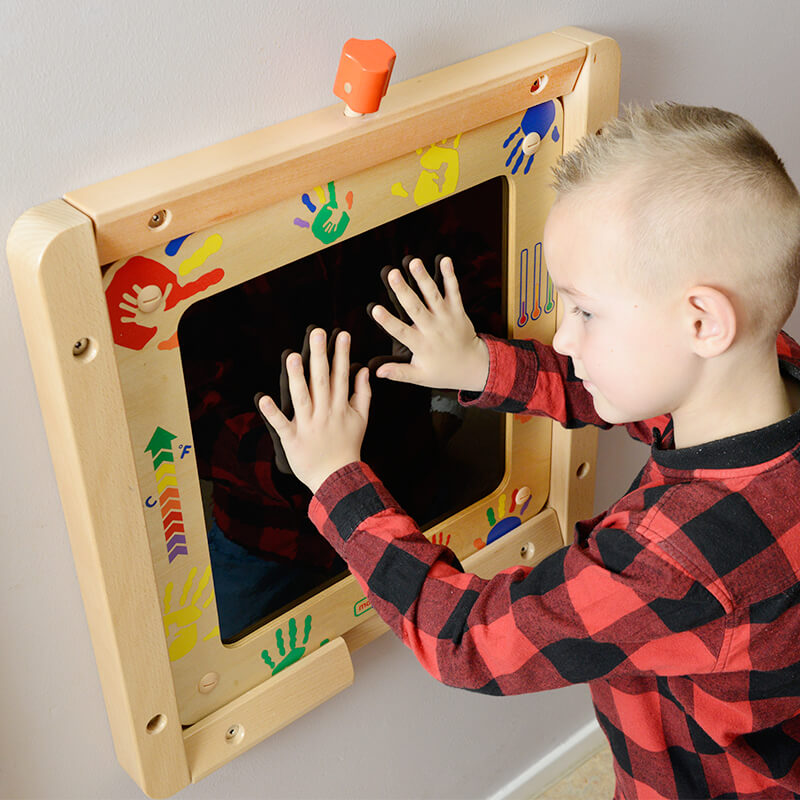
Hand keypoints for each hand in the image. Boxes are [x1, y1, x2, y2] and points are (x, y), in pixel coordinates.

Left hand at [256, 329, 370, 493]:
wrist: (338, 478)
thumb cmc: (348, 446)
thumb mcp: (362, 419)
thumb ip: (363, 393)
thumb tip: (364, 370)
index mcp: (340, 407)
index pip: (341, 376)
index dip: (341, 354)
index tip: (341, 334)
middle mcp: (324, 413)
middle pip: (321, 381)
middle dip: (319, 356)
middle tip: (316, 333)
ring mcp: (308, 425)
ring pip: (302, 397)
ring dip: (297, 377)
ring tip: (292, 356)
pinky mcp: (292, 439)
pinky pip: (281, 423)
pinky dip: (271, 412)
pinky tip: (262, 398)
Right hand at [369, 255, 488, 391]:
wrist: (474, 366)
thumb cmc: (443, 371)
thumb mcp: (420, 376)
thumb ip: (399, 372)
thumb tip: (376, 372)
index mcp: (422, 345)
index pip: (401, 332)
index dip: (388, 321)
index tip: (375, 309)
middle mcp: (434, 329)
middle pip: (416, 308)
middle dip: (403, 291)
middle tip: (392, 274)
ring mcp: (447, 318)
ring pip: (434, 296)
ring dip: (423, 278)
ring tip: (414, 262)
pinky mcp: (458, 310)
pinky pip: (454, 291)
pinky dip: (450, 276)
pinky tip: (444, 260)